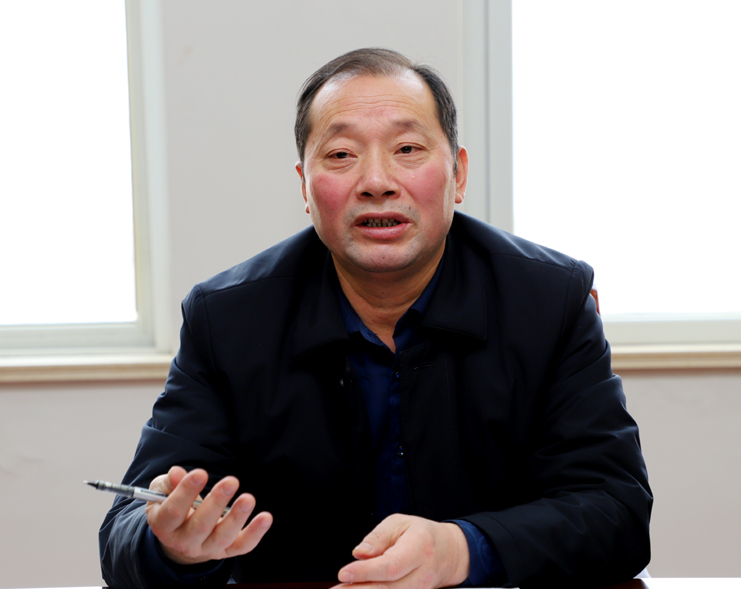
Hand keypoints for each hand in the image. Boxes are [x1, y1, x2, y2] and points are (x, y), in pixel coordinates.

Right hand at [145, 466, 272, 565]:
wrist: (181, 534)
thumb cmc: (172, 505)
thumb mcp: (163, 491)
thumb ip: (169, 482)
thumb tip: (177, 473)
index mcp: (163, 526)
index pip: (172, 512)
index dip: (185, 493)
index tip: (200, 473)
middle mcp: (183, 542)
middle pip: (200, 526)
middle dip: (217, 502)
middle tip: (231, 482)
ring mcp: (205, 548)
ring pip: (222, 538)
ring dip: (237, 518)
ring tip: (248, 499)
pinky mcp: (225, 551)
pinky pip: (241, 546)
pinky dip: (255, 533)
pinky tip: (265, 517)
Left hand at [336, 514, 469, 588]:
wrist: (448, 552)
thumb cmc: (422, 535)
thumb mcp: (400, 523)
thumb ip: (378, 537)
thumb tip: (360, 553)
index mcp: (419, 548)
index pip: (390, 565)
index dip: (365, 572)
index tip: (344, 573)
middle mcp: (421, 573)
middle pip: (388, 588)